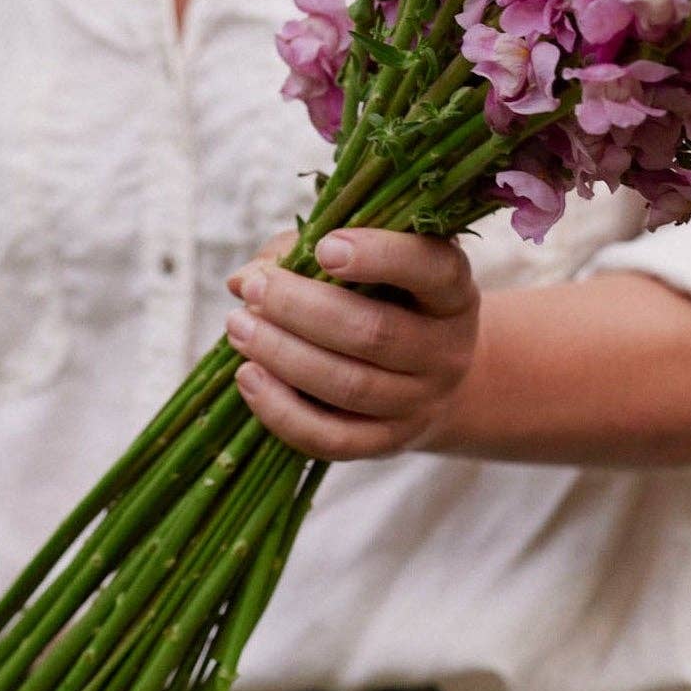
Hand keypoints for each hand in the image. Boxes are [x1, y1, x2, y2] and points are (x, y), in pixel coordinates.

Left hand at [225, 228, 479, 459]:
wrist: (429, 376)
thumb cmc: (384, 298)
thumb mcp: (363, 261)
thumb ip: (304, 253)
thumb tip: (243, 279)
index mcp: (452, 292)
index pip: (431, 269)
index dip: (379, 256)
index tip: (325, 247)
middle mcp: (446, 350)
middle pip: (374, 333)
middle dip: (302, 308)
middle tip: (255, 290)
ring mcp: (420, 403)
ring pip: (349, 386)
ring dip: (283, 355)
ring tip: (238, 326)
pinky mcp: (388, 444)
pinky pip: (332, 439)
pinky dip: (282, 411)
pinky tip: (248, 377)